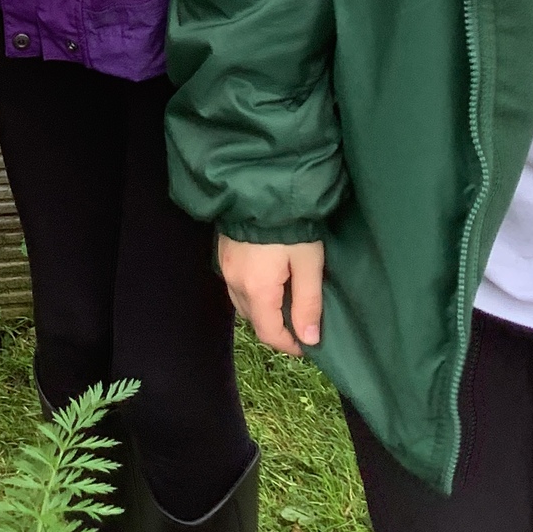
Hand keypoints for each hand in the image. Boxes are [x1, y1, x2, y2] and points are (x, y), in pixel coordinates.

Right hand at [218, 235, 325, 357]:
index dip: (289, 345)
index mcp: (256, 290)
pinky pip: (235, 285)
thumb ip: (308, 303)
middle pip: (254, 319)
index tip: (307, 346)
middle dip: (276, 327)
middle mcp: (234, 283)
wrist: (260, 185)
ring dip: (262, 310)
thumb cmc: (289, 225)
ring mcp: (225, 267)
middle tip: (299, 323)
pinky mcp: (223, 252)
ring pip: (242, 303)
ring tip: (285, 303)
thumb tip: (309, 339)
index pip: (269, 333)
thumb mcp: (308, 263)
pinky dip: (252, 292)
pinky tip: (268, 281)